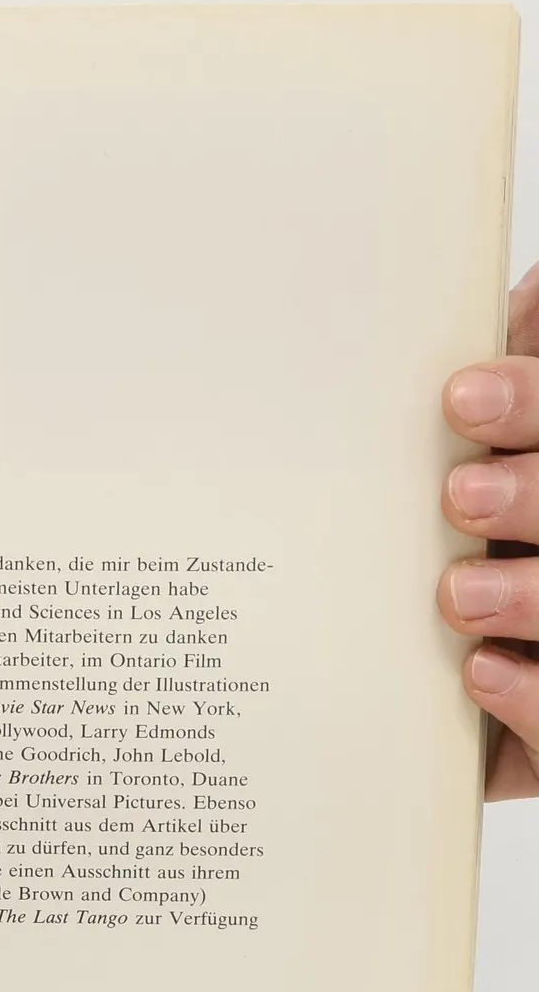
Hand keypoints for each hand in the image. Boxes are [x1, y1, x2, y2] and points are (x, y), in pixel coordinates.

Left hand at [441, 258, 538, 798]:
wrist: (509, 662)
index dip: (533, 404)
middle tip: (460, 495)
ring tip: (459, 595)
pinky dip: (533, 702)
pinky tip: (477, 672)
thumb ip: (516, 363)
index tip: (462, 398)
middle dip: (536, 498)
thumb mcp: (499, 436)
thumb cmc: (491, 514)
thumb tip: (519, 290)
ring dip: (532, 600)